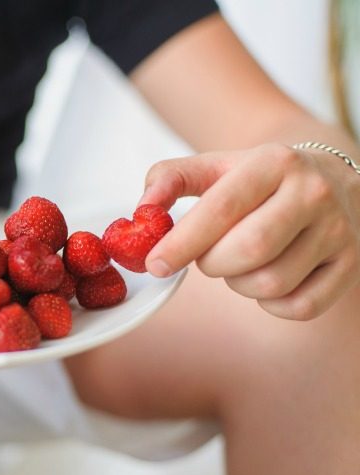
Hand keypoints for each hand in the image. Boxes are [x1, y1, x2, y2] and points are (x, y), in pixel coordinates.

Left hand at [140, 143, 359, 319]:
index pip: (222, 209)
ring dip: (240, 283)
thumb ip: (170, 180)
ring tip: (240, 262)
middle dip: (212, 263)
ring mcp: (339, 230)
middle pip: (249, 251)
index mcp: (273, 163)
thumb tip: (141, 211)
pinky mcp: (351, 264)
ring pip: (273, 283)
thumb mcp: (214, 166)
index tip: (155, 264)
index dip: (182, 243)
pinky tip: (267, 277)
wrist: (328, 177)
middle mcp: (314, 193)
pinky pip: (300, 306)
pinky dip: (272, 304)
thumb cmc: (256, 180)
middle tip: (208, 257)